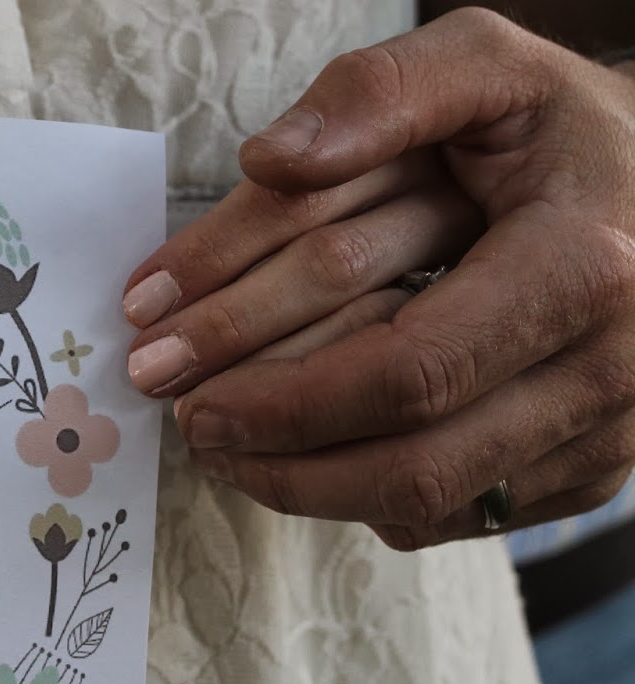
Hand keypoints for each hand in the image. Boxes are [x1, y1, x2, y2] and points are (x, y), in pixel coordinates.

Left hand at [122, 8, 634, 548]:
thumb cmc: (556, 128)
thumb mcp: (485, 65)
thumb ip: (379, 92)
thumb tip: (270, 158)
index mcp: (581, 267)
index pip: (409, 373)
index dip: (286, 402)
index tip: (191, 399)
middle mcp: (609, 368)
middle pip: (410, 465)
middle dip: (277, 461)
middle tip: (193, 431)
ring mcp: (607, 432)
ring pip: (426, 506)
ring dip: (305, 490)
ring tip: (227, 450)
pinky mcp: (588, 473)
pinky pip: (454, 516)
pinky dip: (363, 497)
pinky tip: (307, 454)